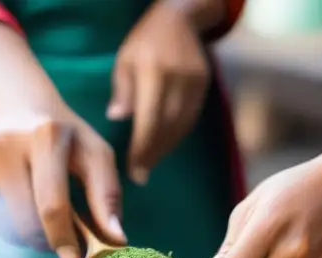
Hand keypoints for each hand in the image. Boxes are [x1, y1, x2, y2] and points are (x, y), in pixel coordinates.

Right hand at [0, 104, 125, 257]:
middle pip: (26, 222)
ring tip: (44, 215)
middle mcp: (6, 144)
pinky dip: (13, 224)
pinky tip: (22, 201)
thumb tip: (116, 239)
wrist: (19, 107)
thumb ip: (107, 196)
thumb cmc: (66, 138)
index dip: (64, 239)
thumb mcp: (95, 154)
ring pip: (8, 227)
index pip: (52, 205)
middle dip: (48, 241)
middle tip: (65, 242)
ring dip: (32, 236)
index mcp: (45, 135)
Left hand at [107, 1, 209, 185]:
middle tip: (140, 174)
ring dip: (165, 149)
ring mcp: (195, 83)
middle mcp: (178, 79)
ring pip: (181, 126)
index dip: (142, 148)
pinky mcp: (204, 86)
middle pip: (167, 128)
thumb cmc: (144, 42)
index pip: (149, 119)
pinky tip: (163, 146)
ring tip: (149, 164)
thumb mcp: (124, 60)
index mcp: (154, 71)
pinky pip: (190, 119)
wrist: (179, 19)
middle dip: (153, 154)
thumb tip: (117, 118)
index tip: (134, 170)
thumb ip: (122, 90)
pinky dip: (176, 136)